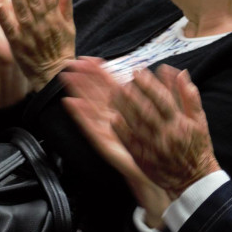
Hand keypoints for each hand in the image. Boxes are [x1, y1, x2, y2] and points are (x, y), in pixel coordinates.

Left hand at [0, 0, 75, 93]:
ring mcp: (30, 34)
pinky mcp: (18, 44)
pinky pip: (10, 29)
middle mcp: (43, 24)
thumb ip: (66, 5)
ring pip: (22, 10)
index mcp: (55, 19)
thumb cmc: (62, 50)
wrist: (54, 74)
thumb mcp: (69, 26)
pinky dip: (5, 17)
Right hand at [61, 58, 170, 224]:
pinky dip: (80, 115)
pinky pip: (90, 127)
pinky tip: (71, 103)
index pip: (110, 87)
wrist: (160, 174)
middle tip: (71, 62)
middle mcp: (114, 118)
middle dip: (84, 78)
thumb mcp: (166, 114)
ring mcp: (107, 130)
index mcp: (126, 110)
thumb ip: (164, 91)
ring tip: (66, 77)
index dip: (100, 72)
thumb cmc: (161, 146)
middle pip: (96, 94)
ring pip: (89, 106)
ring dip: (77, 91)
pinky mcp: (105, 143)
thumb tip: (163, 69)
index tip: (90, 58)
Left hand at [113, 66, 219, 199]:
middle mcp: (166, 134)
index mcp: (179, 123)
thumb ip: (190, 96)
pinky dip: (122, 131)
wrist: (194, 180)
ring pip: (136, 125)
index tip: (138, 72)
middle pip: (146, 110)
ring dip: (123, 109)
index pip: (162, 98)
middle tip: (121, 80)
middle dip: (132, 94)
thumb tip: (181, 73)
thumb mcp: (199, 120)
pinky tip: (113, 119)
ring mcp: (154, 147)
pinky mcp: (144, 159)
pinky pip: (131, 144)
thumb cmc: (197, 147)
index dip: (149, 84)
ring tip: (113, 94)